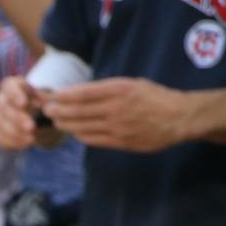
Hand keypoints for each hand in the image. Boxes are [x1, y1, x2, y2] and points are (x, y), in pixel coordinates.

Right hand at [0, 75, 41, 150]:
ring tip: (32, 138)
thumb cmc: (43, 103)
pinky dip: (12, 142)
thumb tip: (42, 105)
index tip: (24, 104)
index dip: (14, 95)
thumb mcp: (47, 97)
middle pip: (3, 106)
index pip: (8, 87)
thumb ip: (44, 99)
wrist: (40, 117)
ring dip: (14, 132)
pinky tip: (26, 144)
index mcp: (12, 85)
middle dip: (17, 118)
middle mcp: (0, 99)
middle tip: (32, 127)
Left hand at [40, 76, 193, 152]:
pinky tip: (74, 132)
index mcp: (120, 89)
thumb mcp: (133, 84)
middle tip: (46, 110)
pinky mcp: (121, 142)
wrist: (179, 117)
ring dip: (66, 124)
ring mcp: (118, 127)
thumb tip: (81, 93)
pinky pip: (94, 140)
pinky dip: (80, 135)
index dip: (63, 96)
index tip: (51, 96)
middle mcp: (116, 108)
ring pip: (82, 126)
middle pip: (78, 111)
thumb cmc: (156, 97)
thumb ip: (108, 89)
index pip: (83, 93)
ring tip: (56, 121)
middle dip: (58, 111)